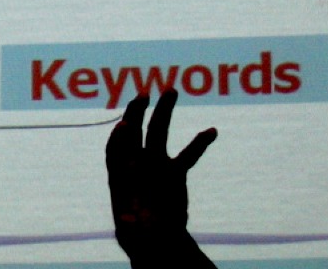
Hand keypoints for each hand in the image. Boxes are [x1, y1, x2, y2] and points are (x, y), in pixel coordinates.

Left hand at [106, 89, 216, 264]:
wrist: (156, 237)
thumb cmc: (137, 233)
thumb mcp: (130, 231)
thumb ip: (129, 224)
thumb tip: (126, 221)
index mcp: (120, 174)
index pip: (115, 150)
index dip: (118, 138)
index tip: (124, 125)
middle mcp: (136, 163)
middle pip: (134, 131)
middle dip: (136, 111)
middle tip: (144, 95)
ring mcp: (155, 163)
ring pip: (159, 132)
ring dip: (164, 111)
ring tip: (171, 90)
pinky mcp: (175, 172)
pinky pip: (188, 155)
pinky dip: (199, 143)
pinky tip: (212, 131)